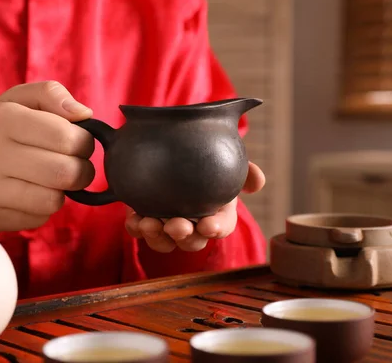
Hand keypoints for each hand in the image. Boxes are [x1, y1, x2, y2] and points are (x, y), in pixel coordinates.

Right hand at [0, 81, 94, 232]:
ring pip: (54, 199)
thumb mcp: (14, 102)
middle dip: (81, 171)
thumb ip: (50, 95)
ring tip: (50, 181)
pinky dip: (42, 209)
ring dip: (62, 192)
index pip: (67, 136)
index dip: (84, 143)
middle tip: (73, 167)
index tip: (77, 144)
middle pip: (66, 171)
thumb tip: (84, 113)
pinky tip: (28, 196)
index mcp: (4, 118)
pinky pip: (38, 217)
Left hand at [125, 162, 265, 251]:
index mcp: (217, 212)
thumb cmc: (206, 161)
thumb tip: (258, 181)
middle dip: (183, 235)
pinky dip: (136, 228)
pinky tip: (134, 219)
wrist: (174, 150)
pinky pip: (139, 231)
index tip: (208, 226)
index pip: (221, 227)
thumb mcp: (227, 160)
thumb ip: (245, 169)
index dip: (216, 229)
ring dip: (156, 237)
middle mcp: (193, 223)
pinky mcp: (146, 219)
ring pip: (164, 242)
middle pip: (192, 240)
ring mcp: (167, 224)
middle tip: (176, 225)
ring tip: (149, 223)